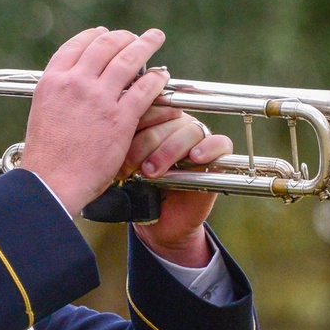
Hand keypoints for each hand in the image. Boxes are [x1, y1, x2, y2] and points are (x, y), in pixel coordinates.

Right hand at [20, 27, 171, 216]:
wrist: (51, 182)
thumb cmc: (46, 157)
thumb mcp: (42, 114)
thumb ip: (58, 97)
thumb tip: (71, 91)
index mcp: (52, 81)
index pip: (76, 46)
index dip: (93, 36)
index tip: (103, 34)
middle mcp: (76, 83)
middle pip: (104, 46)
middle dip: (123, 37)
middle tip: (134, 36)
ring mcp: (100, 99)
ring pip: (128, 59)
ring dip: (145, 45)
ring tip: (155, 38)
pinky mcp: (120, 118)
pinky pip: (144, 89)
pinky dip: (156, 79)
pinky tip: (162, 76)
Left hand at [126, 104, 232, 265]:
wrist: (157, 224)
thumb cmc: (138, 191)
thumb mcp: (124, 165)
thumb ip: (122, 143)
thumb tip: (109, 127)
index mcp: (155, 119)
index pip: (148, 105)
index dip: (134, 122)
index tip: (115, 145)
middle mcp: (178, 124)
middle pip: (167, 117)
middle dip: (145, 142)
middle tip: (128, 167)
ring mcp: (199, 139)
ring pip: (189, 131)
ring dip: (168, 150)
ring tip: (151, 172)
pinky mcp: (218, 157)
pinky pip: (220, 143)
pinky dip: (208, 148)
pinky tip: (194, 158)